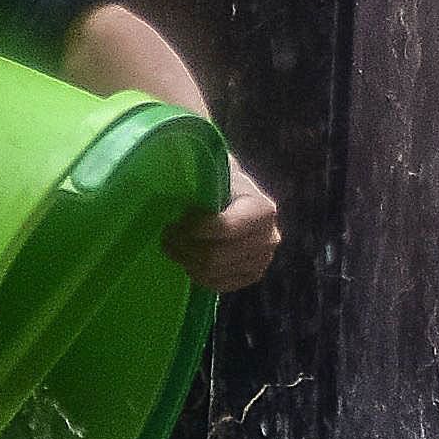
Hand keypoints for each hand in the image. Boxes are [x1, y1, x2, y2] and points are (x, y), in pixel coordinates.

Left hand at [164, 158, 283, 292]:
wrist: (233, 192)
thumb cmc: (218, 177)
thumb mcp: (214, 167)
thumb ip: (202, 166)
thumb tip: (182, 152)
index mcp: (263, 209)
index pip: (226, 228)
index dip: (194, 229)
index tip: (175, 220)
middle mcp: (270, 237)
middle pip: (217, 257)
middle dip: (185, 247)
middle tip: (168, 235)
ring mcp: (264, 259)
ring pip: (215, 273)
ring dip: (188, 261)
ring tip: (176, 245)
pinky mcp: (253, 274)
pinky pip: (221, 286)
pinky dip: (199, 276)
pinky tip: (190, 259)